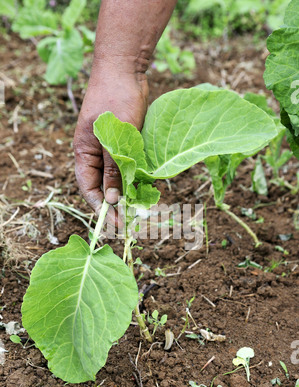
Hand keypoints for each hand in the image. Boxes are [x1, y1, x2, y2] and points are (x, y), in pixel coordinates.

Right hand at [73, 63, 148, 222]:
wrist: (126, 69)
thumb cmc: (115, 99)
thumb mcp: (115, 139)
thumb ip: (113, 170)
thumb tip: (112, 200)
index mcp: (84, 152)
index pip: (89, 188)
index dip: (100, 207)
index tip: (115, 223)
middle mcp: (95, 153)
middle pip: (103, 186)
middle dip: (115, 204)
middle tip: (130, 221)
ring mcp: (111, 147)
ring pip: (117, 177)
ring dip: (127, 192)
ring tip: (139, 209)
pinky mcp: (126, 143)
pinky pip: (128, 166)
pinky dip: (135, 177)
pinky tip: (145, 188)